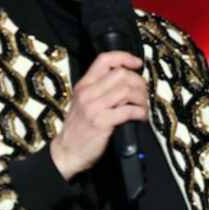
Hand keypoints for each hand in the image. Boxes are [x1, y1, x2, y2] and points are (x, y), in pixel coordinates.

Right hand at [50, 51, 148, 180]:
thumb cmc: (78, 129)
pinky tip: (140, 117)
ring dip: (142, 99)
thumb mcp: (82, 103)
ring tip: (142, 107)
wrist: (66, 152)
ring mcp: (93, 108)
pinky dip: (140, 113)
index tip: (137, 64)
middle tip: (143, 94)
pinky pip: (128, 110)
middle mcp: (87, 94)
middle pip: (121, 74)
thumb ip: (98, 90)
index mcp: (83, 86)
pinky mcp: (101, 123)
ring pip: (127, 90)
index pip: (104, 60)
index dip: (125, 57)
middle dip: (139, 82)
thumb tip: (126, 80)